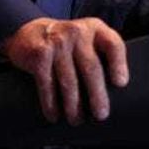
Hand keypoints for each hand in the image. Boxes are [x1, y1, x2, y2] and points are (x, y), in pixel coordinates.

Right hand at [2, 17, 127, 124]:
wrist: (28, 31)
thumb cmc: (66, 44)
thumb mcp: (86, 40)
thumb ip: (101, 56)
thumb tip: (116, 94)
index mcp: (95, 28)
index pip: (112, 44)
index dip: (118, 64)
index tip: (120, 84)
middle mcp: (77, 32)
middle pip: (91, 67)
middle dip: (97, 95)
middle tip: (100, 115)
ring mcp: (57, 42)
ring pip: (69, 80)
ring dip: (73, 105)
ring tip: (76, 120)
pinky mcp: (39, 54)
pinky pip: (47, 84)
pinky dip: (50, 103)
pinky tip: (54, 115)